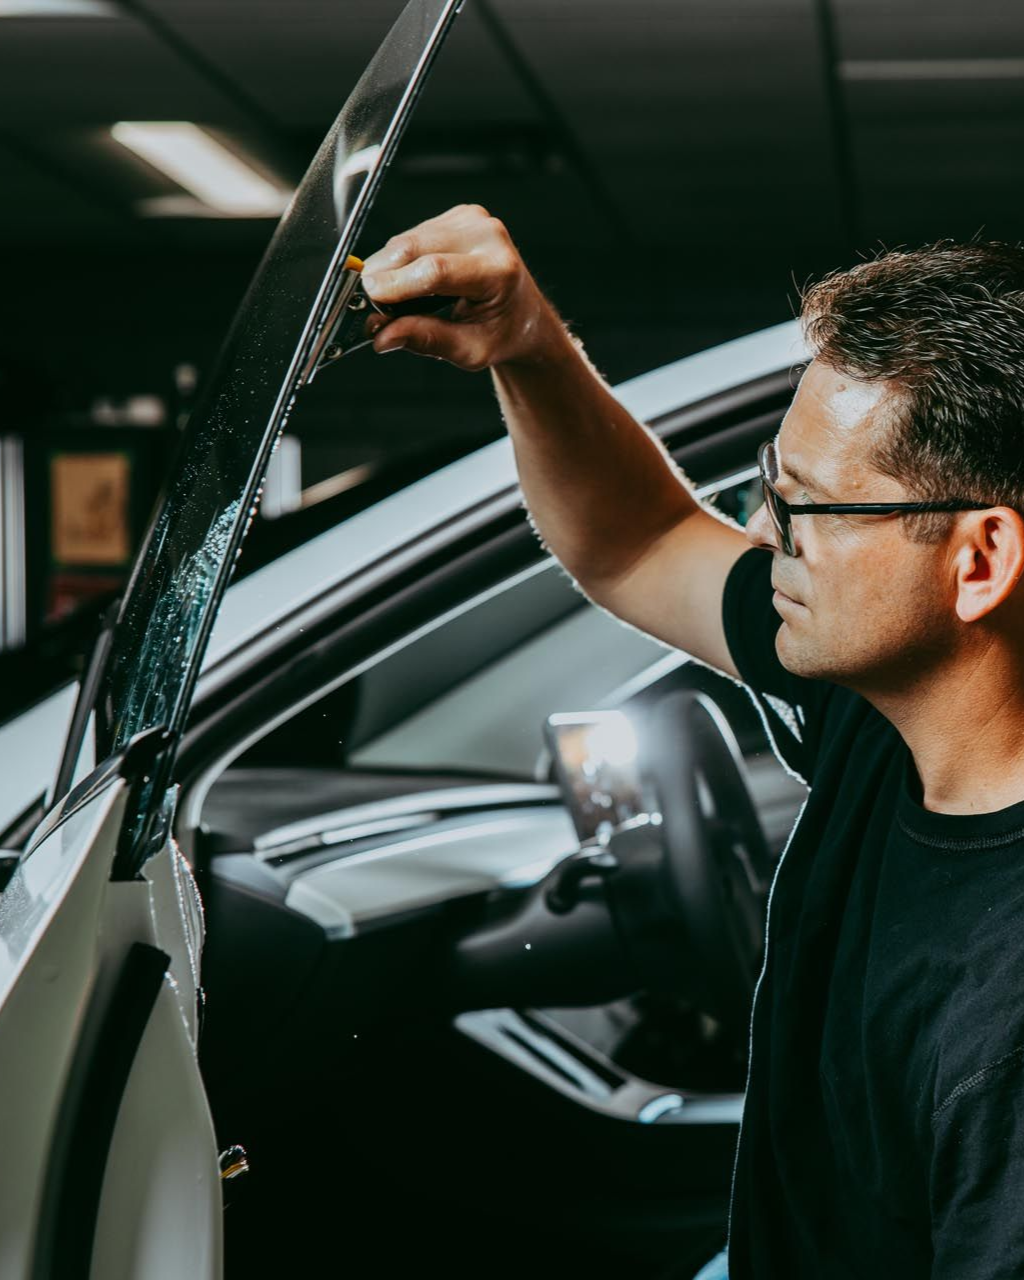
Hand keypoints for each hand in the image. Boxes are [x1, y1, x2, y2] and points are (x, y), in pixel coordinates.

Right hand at [360, 204, 565, 370]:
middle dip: (382, 275)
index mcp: (499, 272)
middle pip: (415, 247)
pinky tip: (410, 280)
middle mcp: (488, 237)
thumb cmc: (502, 333)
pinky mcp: (459, 215)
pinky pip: (413, 234)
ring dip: (388, 268)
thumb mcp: (470, 351)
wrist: (523, 315)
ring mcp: (474, 220)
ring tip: (391, 299)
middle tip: (366, 303)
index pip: (436, 271)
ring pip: (408, 239)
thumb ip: (427, 340)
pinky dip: (400, 259)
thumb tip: (383, 335)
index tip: (368, 299)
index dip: (396, 284)